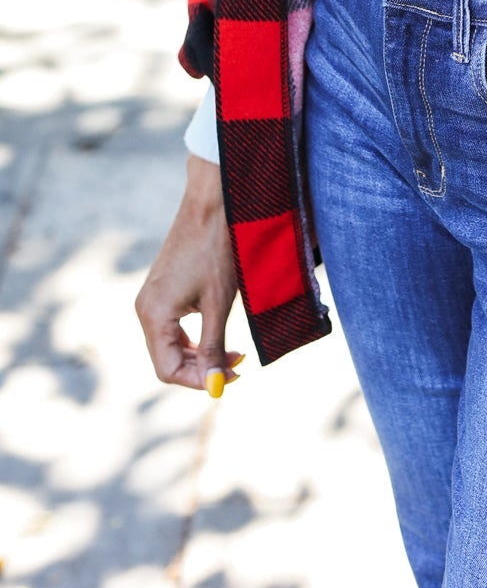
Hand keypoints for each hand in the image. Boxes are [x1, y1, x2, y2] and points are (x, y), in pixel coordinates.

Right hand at [135, 155, 242, 394]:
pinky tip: (219, 335)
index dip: (198, 381)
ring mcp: (153, 298)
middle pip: (168, 359)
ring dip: (201, 355)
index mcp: (153, 315)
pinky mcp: (164, 289)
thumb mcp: (218, 303)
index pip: (167, 369)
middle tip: (239, 367)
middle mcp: (146, 309)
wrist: (212, 202)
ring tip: (235, 353)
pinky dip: (196, 337)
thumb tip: (215, 385)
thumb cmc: (216, 249)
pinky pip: (174, 326)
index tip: (230, 379)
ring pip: (172, 344)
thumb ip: (212, 347)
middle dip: (202, 369)